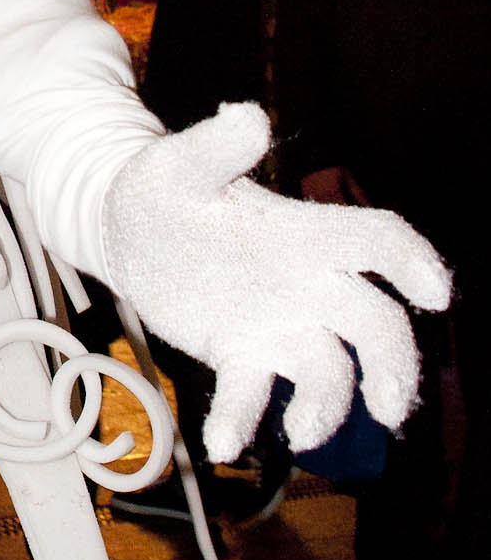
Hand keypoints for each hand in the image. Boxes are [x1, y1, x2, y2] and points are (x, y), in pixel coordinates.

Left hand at [100, 105, 449, 460]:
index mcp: (301, 233)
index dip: (409, 261)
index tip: (435, 293)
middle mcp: (305, 283)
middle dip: (394, 364)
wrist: (125, 232)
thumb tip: (248, 116)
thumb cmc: (161, 189)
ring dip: (325, 407)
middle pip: (374, 325)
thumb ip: (214, 148)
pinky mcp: (242, 355)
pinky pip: (255, 394)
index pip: (373, 240)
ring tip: (298, 433)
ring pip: (327, 371)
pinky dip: (243, 420)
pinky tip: (222, 443)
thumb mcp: (176, 166)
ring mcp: (278, 323)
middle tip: (389, 404)